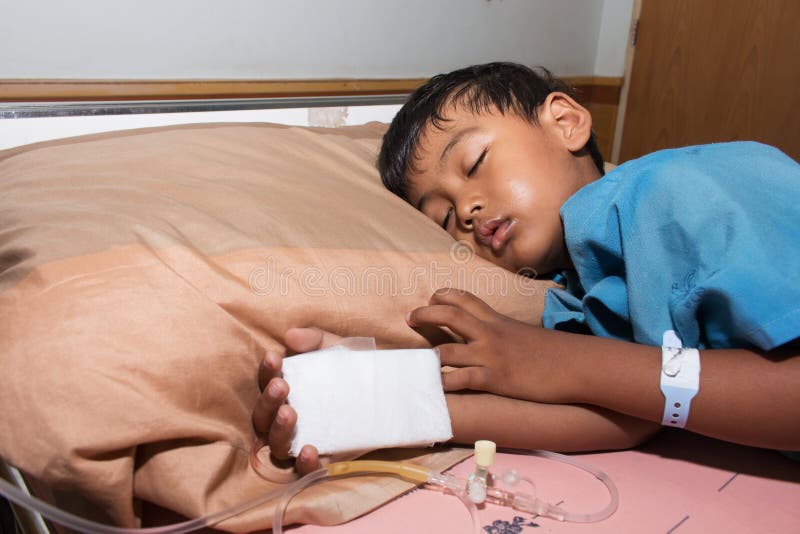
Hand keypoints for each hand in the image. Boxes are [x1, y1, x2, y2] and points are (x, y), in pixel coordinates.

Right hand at [252, 327, 342, 475]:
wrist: (390, 391)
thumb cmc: (353, 368)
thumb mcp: (337, 348)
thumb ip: (315, 339)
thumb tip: (291, 336)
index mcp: (287, 390)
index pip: (266, 383)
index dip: (266, 371)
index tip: (274, 357)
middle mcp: (286, 418)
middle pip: (263, 417)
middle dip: (268, 401)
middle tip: (282, 386)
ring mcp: (302, 440)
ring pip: (276, 445)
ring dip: (278, 430)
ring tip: (290, 413)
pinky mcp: (323, 458)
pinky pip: (304, 470)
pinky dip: (304, 463)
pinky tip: (311, 450)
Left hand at [407, 287, 572, 403]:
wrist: (576, 365)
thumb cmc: (554, 352)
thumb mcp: (524, 334)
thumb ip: (504, 333)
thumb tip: (492, 338)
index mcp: (498, 320)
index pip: (466, 298)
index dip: (445, 295)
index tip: (432, 297)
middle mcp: (490, 333)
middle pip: (449, 314)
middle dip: (425, 314)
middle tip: (410, 318)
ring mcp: (490, 356)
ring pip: (448, 350)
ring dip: (430, 356)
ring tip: (420, 362)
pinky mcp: (495, 379)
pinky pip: (461, 379)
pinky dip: (445, 383)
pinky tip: (437, 387)